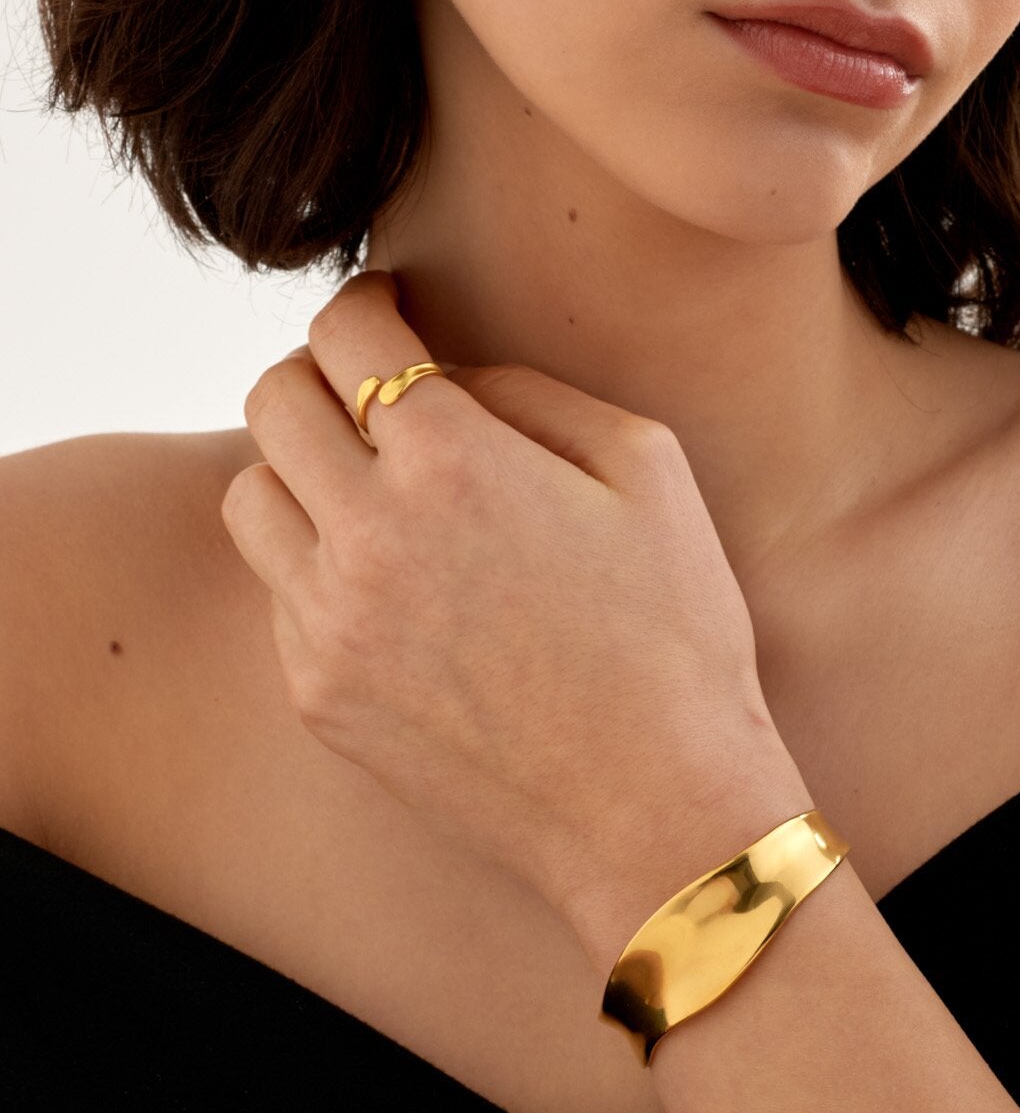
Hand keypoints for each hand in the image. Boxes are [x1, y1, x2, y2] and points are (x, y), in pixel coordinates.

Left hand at [219, 269, 783, 938]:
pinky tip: (397, 589)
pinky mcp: (318, 696)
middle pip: (272, 401)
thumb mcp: (647, 468)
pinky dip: (320, 569)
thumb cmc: (675, 631)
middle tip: (369, 392)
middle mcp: (366, 533)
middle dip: (318, 373)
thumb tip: (452, 376)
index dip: (366, 302)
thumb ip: (531, 392)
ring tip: (371, 491)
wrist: (656, 810)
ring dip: (301, 471)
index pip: (345, 332)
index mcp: (451, 459)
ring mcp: (329, 623)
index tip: (387, 311)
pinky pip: (280, 596)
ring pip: (251, 498)